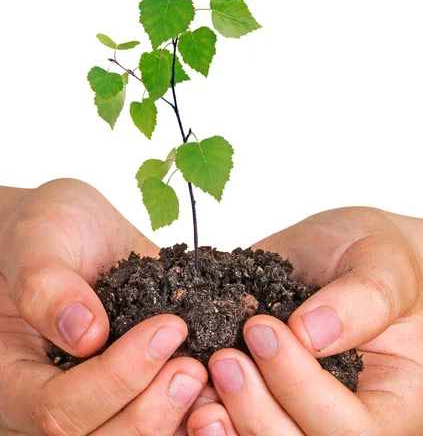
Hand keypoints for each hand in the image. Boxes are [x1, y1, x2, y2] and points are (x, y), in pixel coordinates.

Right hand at [0, 179, 208, 434]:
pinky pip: (157, 419)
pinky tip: (218, 386)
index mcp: (15, 374)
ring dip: (175, 422)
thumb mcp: (39, 238)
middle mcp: (50, 398)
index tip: (167, 329)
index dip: (116, 379)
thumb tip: (85, 333)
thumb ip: (47, 285)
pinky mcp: (129, 387)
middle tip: (194, 368)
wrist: (74, 228)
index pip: (58, 408)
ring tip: (209, 378)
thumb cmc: (46, 227)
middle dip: (150, 413)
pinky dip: (189, 413)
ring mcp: (93, 398)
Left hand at [187, 206, 422, 434]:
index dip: (301, 388)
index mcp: (388, 400)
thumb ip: (363, 299)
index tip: (264, 329)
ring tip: (202, 377)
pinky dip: (207, 417)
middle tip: (225, 359)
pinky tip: (190, 392)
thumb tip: (310, 332)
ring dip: (228, 422)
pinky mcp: (261, 391)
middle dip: (256, 412)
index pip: (352, 429)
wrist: (344, 248)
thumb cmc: (377, 255)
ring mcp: (296, 407)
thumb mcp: (384, 265)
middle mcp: (340, 415)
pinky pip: (234, 423)